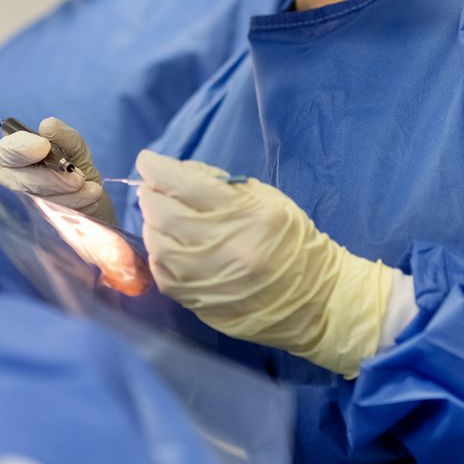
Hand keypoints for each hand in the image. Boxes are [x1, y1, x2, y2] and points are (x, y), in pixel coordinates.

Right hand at [0, 117, 115, 225]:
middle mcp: (7, 180)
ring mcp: (16, 205)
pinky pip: (48, 217)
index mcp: (13, 156)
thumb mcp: (77, 151)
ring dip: (69, 195)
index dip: (23, 148)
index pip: (7, 150)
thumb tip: (47, 126)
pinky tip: (87, 201)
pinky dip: (73, 208)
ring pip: (35, 200)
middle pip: (19, 179)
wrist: (93, 209)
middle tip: (79, 179)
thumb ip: (65, 137)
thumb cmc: (78, 175)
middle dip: (52, 179)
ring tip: (90, 190)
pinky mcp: (29, 227)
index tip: (44, 147)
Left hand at [135, 151, 408, 377]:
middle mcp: (222, 248)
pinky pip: (162, 274)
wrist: (315, 299)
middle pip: (162, 214)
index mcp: (243, 214)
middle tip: (154, 190)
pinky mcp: (200, 302)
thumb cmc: (292, 240)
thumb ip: (220, 184)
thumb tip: (176, 174)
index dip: (156, 168)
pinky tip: (168, 246)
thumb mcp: (266, 199)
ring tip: (161, 218)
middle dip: (151, 196)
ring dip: (152, 225)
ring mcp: (208, 279)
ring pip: (157, 244)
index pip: (183, 184)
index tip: (148, 161)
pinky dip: (159, 254)